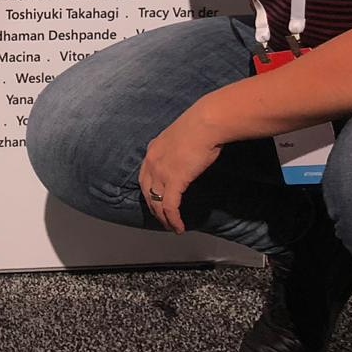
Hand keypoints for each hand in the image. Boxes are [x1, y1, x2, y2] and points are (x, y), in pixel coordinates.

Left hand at [138, 108, 222, 233]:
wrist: (206, 123)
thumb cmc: (200, 126)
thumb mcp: (180, 137)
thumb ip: (176, 150)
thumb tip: (184, 159)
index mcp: (153, 150)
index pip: (144, 177)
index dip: (149, 192)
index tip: (155, 202)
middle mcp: (152, 161)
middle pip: (147, 192)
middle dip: (154, 208)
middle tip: (162, 219)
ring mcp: (161, 172)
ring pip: (156, 203)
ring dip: (164, 219)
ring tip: (172, 227)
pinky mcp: (174, 180)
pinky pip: (170, 207)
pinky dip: (173, 219)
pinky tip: (179, 227)